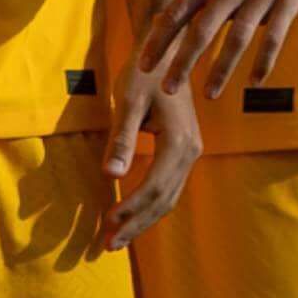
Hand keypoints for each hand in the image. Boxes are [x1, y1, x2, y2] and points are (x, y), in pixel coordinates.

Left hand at [103, 71, 199, 249]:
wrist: (169, 51)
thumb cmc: (145, 72)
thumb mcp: (129, 102)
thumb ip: (122, 140)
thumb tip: (112, 176)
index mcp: (179, 142)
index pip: (153, 187)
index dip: (130, 208)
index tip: (107, 223)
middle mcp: (190, 152)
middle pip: (164, 200)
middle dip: (136, 224)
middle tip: (109, 245)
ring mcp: (190, 153)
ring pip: (168, 198)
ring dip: (143, 220)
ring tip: (118, 240)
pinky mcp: (184, 152)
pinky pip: (169, 187)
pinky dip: (150, 206)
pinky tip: (133, 216)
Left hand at [137, 0, 297, 105]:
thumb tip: (179, 20)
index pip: (177, 12)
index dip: (159, 39)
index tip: (144, 64)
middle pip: (201, 29)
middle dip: (182, 61)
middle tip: (167, 89)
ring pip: (237, 37)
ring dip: (221, 68)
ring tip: (209, 94)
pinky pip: (274, 36)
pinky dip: (263, 61)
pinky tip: (254, 82)